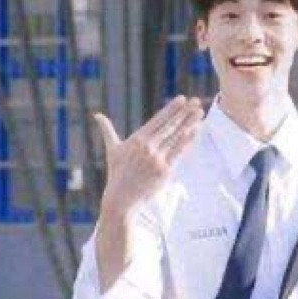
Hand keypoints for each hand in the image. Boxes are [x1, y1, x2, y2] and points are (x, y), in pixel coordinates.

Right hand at [94, 95, 202, 217]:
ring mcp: (157, 160)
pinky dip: (188, 142)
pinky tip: (195, 132)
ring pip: (176, 138)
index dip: (171, 109)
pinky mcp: (164, 172)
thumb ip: (107, 130)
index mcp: (136, 140)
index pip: (158, 120)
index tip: (182, 99)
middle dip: (184, 113)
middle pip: (170, 126)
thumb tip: (97, 115)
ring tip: (200, 113)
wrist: (121, 199)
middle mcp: (147, 147)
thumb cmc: (117, 173)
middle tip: (196, 101)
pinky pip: (179, 154)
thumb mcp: (112, 150)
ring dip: (190, 124)